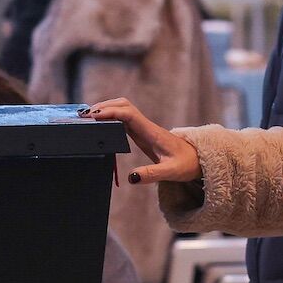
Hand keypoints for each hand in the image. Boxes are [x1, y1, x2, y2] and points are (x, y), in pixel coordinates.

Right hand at [84, 98, 200, 183]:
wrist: (197, 159)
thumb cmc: (186, 164)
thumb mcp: (171, 172)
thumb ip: (151, 174)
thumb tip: (131, 177)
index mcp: (151, 132)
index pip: (128, 114)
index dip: (110, 112)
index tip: (94, 118)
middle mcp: (145, 126)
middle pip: (123, 104)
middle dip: (103, 106)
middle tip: (85, 116)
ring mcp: (143, 128)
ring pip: (122, 108)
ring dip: (105, 109)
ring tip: (87, 118)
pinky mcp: (141, 133)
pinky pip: (123, 118)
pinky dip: (110, 117)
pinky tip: (100, 124)